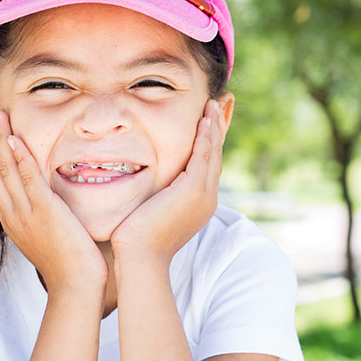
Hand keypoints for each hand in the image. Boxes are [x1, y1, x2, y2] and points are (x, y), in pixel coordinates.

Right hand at [0, 102, 107, 295]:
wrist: (76, 287)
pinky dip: (19, 158)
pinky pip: (27, 181)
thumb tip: (47, 200)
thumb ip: (42, 214)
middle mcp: (12, 215)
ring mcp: (25, 214)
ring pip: (4, 171)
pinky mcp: (44, 214)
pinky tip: (16, 138)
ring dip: (0, 140)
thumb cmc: (70, 264)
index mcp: (11, 219)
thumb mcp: (48, 235)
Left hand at [111, 99, 223, 265]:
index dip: (210, 141)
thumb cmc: (138, 241)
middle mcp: (207, 199)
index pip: (207, 165)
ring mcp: (203, 195)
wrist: (140, 257)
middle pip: (216, 155)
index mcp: (199, 204)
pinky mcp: (193, 191)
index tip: (210, 120)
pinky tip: (204, 120)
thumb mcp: (153, 212)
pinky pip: (203, 157)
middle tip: (222, 102)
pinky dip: (205, 137)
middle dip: (219, 128)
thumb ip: (158, 196)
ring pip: (212, 153)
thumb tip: (149, 186)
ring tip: (213, 104)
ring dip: (213, 126)